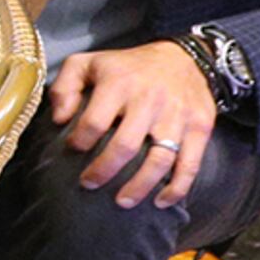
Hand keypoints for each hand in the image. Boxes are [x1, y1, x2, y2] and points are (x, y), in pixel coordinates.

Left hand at [53, 40, 219, 207]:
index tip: (72, 151)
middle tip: (88, 184)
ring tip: (122, 201)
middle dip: (103, 171)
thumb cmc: (127, 67)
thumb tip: (59, 120)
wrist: (183, 58)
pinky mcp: (200, 127)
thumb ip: (65, 87)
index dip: (79, 142)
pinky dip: (177, 187)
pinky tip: (161, 202)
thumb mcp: (88, 63)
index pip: (94, 122)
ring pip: (159, 160)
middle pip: (125, 146)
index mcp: (119, 84)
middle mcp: (149, 100)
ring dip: (139, 186)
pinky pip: (190, 163)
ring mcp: (177, 116)